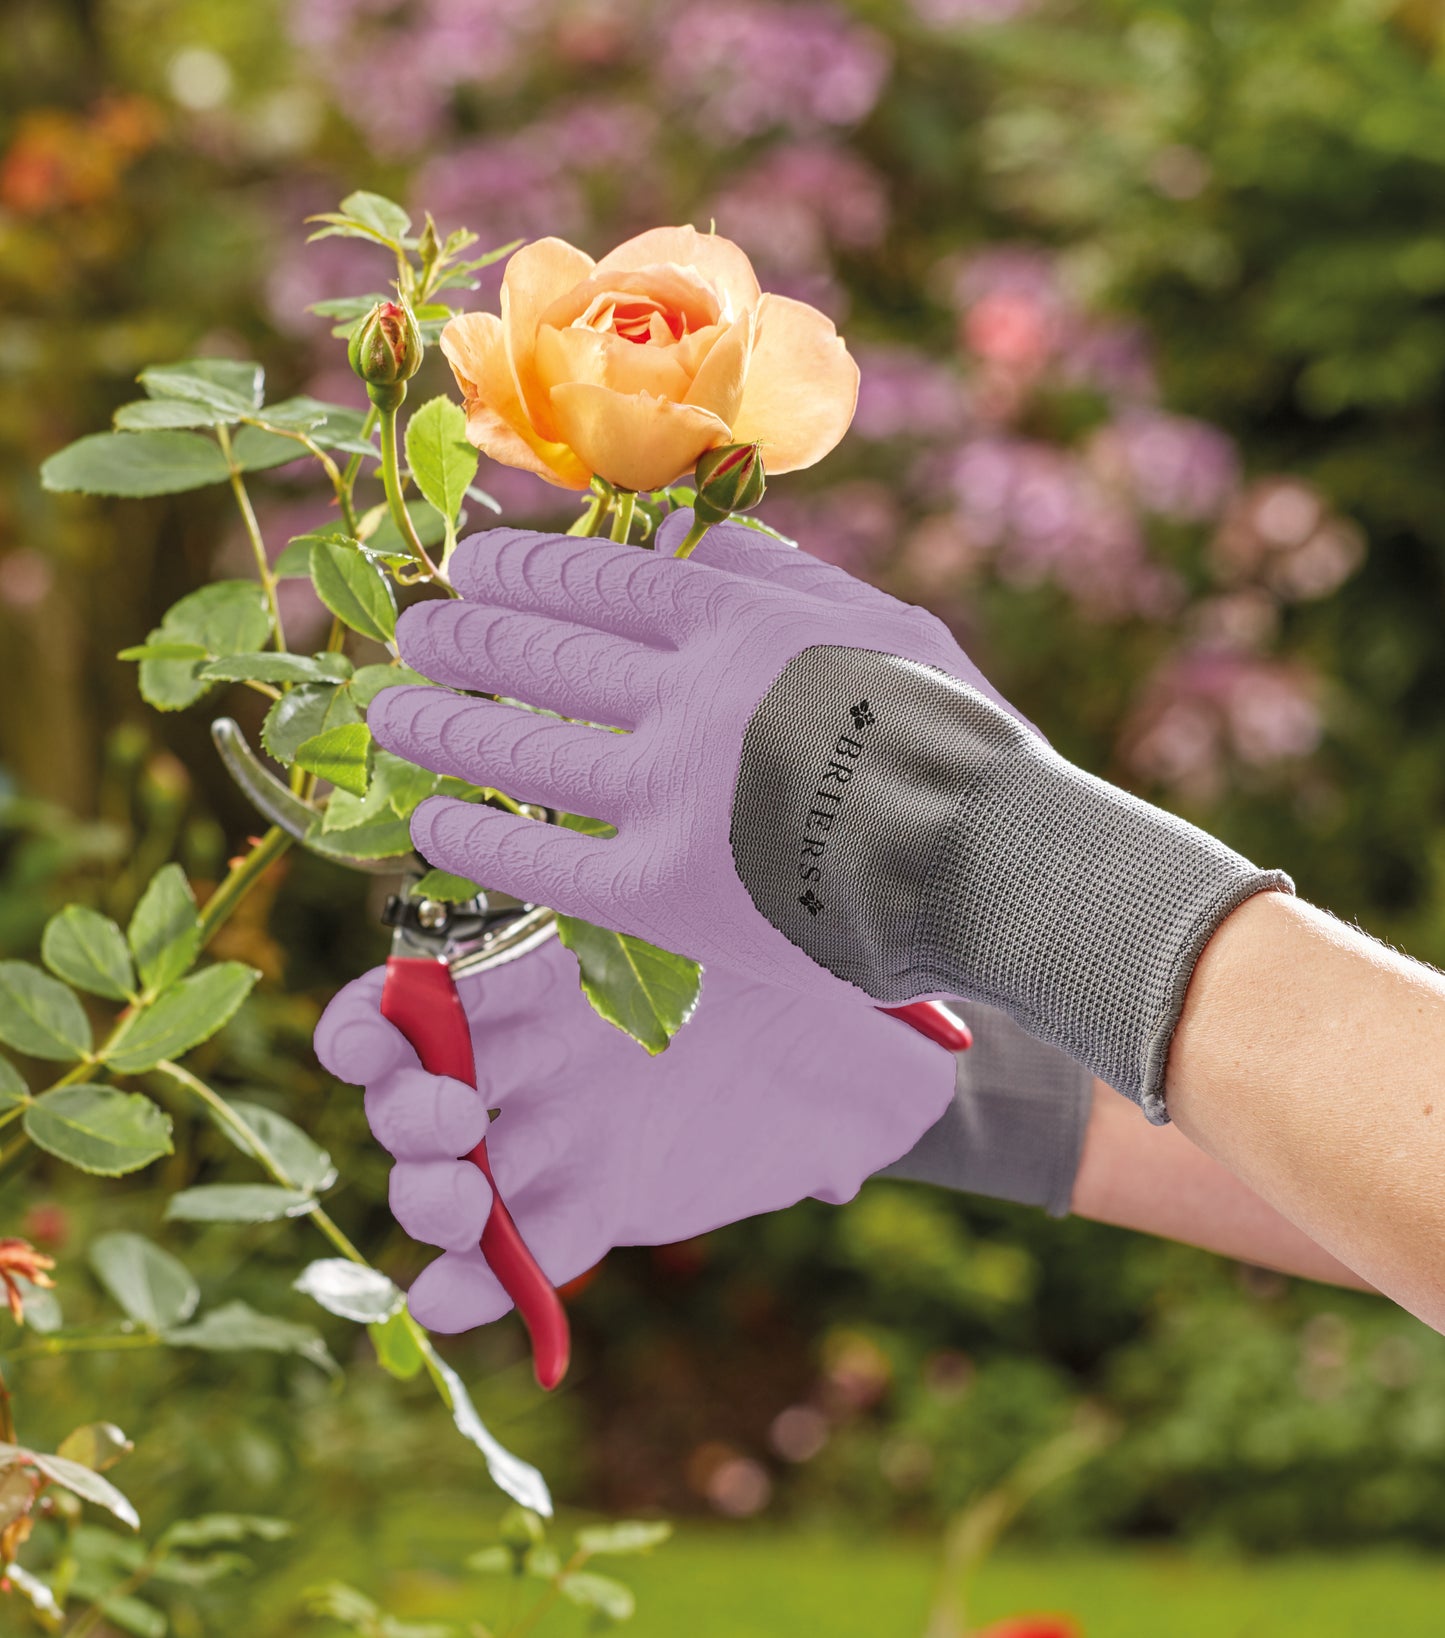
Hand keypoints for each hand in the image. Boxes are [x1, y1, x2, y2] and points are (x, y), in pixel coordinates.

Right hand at [314, 931, 953, 1332]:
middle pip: (419, 1087)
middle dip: (405, 1109)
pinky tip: (452, 1298)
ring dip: (429, 1197)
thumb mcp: (770, 930)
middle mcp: (539, 1054)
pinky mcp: (595, 1208)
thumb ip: (734, 926)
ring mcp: (562, 1137)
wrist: (854, 1059)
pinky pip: (515, 1255)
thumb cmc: (812, 969)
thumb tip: (706, 898)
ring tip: (467, 1206)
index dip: (375, 1019)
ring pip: (451, 1175)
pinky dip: (467, 1288)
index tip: (376, 1038)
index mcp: (554, 971)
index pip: (426, 991)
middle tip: (456, 1121)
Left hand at [368, 512, 1030, 1007]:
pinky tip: (430, 821)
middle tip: (412, 630)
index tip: (472, 565)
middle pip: (541, 651)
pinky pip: (541, 861)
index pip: (596, 577)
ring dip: (442, 723)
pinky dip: (477, 838)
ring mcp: (668, 792)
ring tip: (390, 711)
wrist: (995, 862)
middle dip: (464, 635)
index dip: (520, 567)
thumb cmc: (954, 735)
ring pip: (521, 748)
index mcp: (738, 617)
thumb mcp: (879, 620)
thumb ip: (773, 576)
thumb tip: (679, 526)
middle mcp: (685, 692)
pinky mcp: (662, 893)